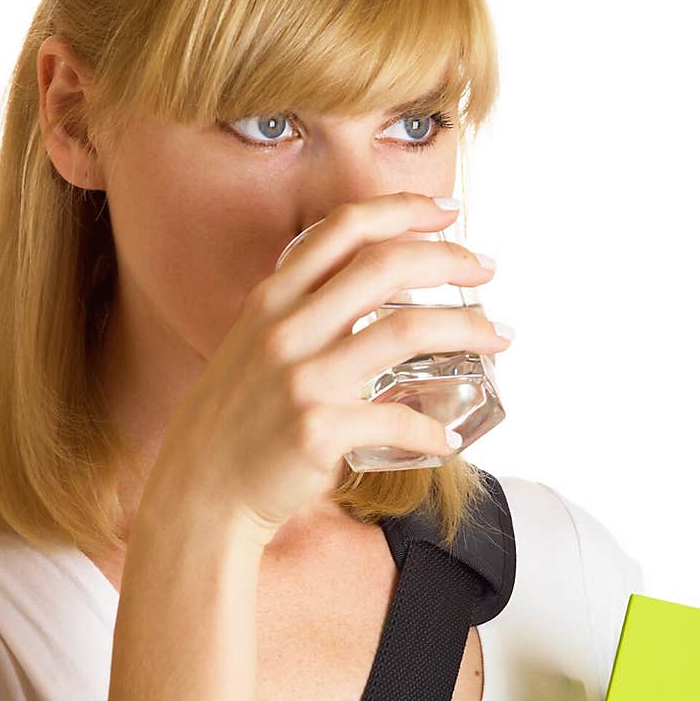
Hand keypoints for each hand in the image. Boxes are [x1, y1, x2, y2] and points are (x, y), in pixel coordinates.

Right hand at [151, 191, 511, 547]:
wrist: (201, 492)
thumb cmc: (234, 423)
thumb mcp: (252, 348)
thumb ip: (300, 316)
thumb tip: (361, 298)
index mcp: (272, 301)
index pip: (345, 229)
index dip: (404, 208)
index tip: (448, 210)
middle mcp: (286, 330)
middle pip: (386, 265)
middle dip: (450, 258)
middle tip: (487, 270)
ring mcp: (301, 379)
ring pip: (407, 331)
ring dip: (467, 329)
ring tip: (498, 337)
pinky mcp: (317, 431)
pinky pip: (397, 421)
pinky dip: (432, 431)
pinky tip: (447, 439)